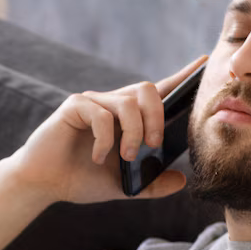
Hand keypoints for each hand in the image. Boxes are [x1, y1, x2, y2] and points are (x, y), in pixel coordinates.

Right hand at [8, 56, 206, 203]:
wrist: (45, 184)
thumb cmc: (82, 180)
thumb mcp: (125, 187)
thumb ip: (151, 184)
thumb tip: (182, 180)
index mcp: (128, 118)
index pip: (159, 91)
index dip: (182, 76)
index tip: (205, 62)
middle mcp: (113, 104)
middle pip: (148, 89)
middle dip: (158, 117)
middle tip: (154, 144)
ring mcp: (93, 102)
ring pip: (127, 102)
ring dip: (134, 132)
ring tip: (127, 157)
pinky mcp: (74, 106)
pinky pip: (101, 114)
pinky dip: (105, 139)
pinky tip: (98, 157)